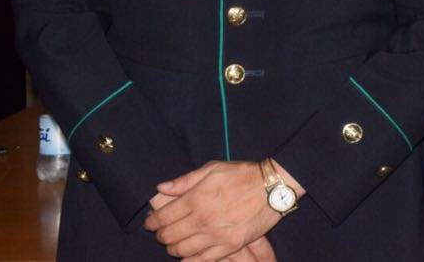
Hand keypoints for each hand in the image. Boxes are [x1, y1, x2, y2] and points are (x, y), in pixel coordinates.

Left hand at [144, 160, 283, 260]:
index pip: (163, 217)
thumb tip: (162, 188)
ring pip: (182, 250)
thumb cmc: (243, 175)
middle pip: (169, 236)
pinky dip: (190, 259)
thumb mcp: (213, 169)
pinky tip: (188, 254)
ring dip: (173, 248)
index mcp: (196, 198)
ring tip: (175, 243)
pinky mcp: (230, 246)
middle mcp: (203, 219)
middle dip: (161, 235)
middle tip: (162, 233)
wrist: (273, 187)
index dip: (152, 222)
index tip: (151, 223)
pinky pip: (202, 260)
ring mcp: (216, 235)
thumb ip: (185, 180)